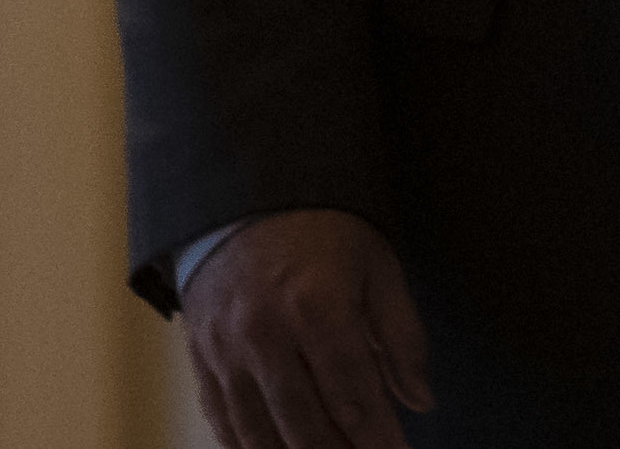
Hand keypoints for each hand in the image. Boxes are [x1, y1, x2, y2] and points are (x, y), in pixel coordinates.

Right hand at [179, 209, 430, 448]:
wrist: (236, 196)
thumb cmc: (318, 232)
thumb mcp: (376, 268)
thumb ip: (403, 336)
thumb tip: (420, 401)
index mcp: (314, 309)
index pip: (354, 398)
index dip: (380, 440)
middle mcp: (262, 333)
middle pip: (305, 424)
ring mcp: (223, 346)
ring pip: (257, 430)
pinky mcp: (199, 351)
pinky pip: (218, 414)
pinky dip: (244, 444)